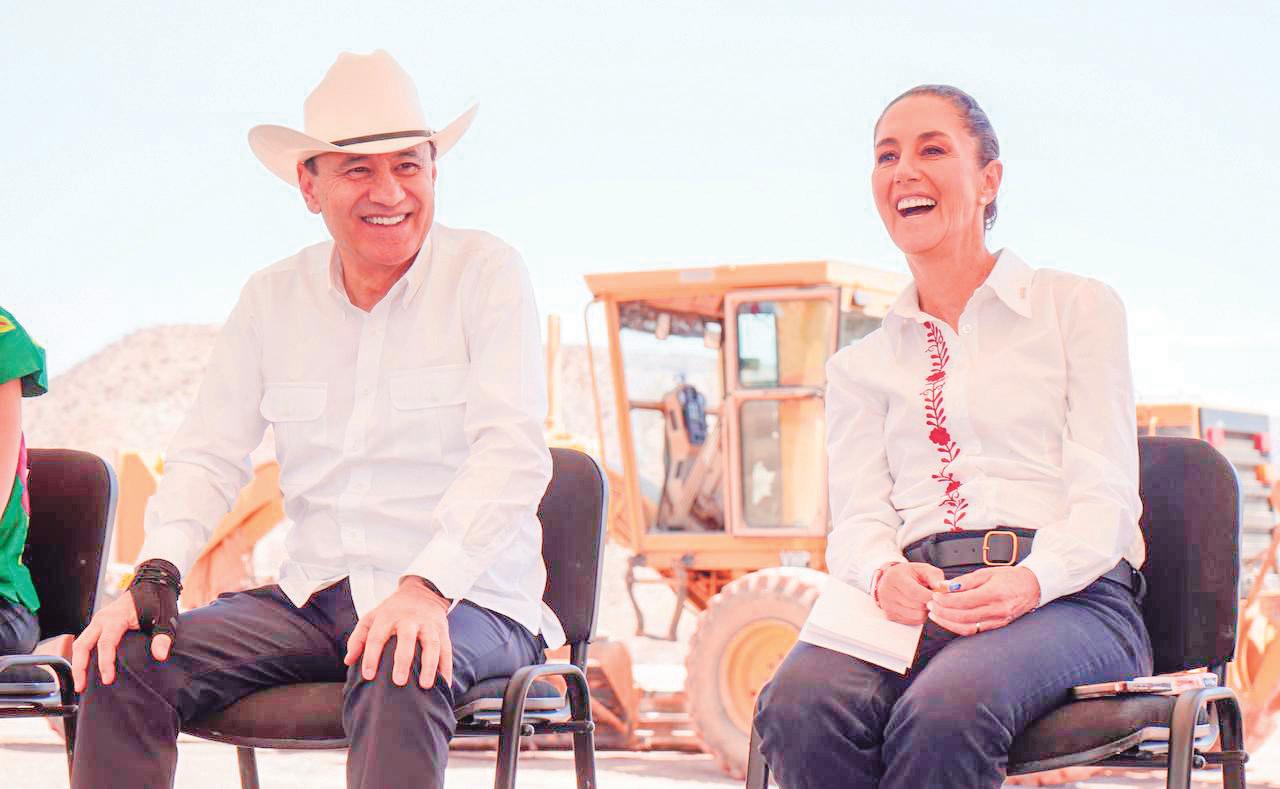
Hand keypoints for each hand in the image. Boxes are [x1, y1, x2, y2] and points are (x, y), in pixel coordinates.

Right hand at [70, 590, 170, 692]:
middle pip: (82, 645)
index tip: (107, 680)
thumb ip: (162, 637)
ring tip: (80, 683)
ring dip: (78, 663)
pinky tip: (85, 669)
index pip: (106, 643)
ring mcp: (98, 621)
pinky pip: (85, 641)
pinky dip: (82, 655)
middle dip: (79, 667)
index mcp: (116, 618)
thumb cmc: (157, 601)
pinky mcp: (99, 624)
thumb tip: (160, 655)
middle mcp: (102, 619)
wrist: (153, 584)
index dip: (105, 663)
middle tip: (81, 687)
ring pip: (80, 643)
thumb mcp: (165, 618)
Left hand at [344, 577, 452, 688]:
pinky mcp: (442, 631)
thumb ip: (358, 638)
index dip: (371, 656)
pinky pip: (446, 650)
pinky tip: (445, 684)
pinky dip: (446, 668)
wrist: (422, 591)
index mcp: (388, 616)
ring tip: (425, 685)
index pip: (377, 636)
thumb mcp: (372, 617)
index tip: (368, 676)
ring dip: (429, 665)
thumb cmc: (392, 610)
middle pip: (407, 639)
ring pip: (431, 644)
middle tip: (399, 682)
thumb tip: (348, 661)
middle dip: (403, 660)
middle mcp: (409, 619)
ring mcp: (428, 625)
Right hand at [876, 562, 944, 624]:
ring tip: (923, 601)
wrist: (890, 579)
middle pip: (917, 606)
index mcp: (895, 577)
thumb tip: (943, 588)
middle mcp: (887, 592)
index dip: (930, 596)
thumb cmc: (908, 574)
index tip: (939, 596)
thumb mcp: (922, 569)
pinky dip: (919, 616)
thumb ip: (935, 576)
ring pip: (917, 616)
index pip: (914, 592)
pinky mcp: (890, 616)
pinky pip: (913, 621)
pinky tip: (917, 607)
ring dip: (925, 610)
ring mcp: (887, 605)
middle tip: (931, 596)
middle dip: (929, 602)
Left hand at [926, 566, 1040, 635]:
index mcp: (995, 593)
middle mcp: (997, 610)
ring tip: (935, 614)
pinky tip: (948, 621)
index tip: (935, 595)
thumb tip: (946, 586)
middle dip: (943, 611)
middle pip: (964, 616)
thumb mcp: (987, 572)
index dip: (947, 599)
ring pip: (968, 627)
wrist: (1033, 587)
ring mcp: (998, 620)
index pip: (965, 600)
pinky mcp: (997, 626)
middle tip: (931, 605)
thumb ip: (966, 581)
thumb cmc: (1011, 578)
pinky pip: (975, 631)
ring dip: (948, 622)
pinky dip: (958, 627)